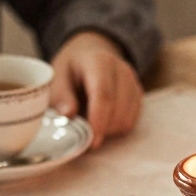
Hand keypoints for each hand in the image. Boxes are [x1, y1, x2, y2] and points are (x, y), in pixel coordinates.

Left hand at [50, 31, 143, 148]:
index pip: (104, 95)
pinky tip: (102, 121)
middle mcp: (121, 70)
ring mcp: (133, 82)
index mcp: (99, 62)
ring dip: (108, 130)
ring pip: (126, 120)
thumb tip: (68, 115)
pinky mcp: (138, 94)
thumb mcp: (57, 75)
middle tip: (82, 133)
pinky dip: (116, 128)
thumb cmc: (72, 68)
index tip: (91, 140)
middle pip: (118, 111)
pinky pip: (131, 122)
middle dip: (101, 129)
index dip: (98, 121)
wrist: (90, 54)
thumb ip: (60, 95)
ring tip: (91, 123)